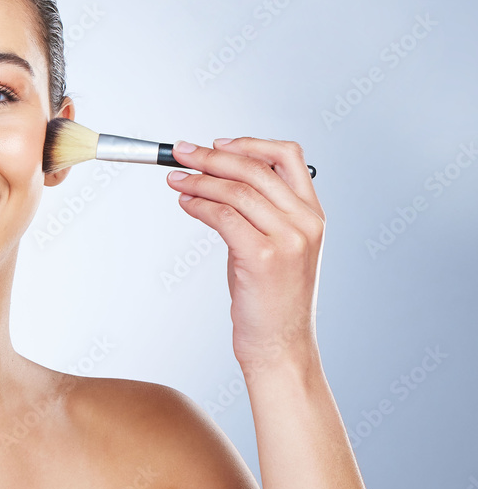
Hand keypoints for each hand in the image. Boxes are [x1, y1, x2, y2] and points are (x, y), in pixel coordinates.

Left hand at [166, 137, 325, 376]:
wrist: (280, 345)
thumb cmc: (271, 299)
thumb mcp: (274, 247)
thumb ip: (256, 214)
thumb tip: (214, 184)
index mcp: (313, 214)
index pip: (288, 156)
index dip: (249, 143)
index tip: (217, 143)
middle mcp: (306, 222)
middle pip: (254, 168)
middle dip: (211, 156)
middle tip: (181, 153)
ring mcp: (288, 239)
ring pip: (236, 190)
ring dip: (199, 180)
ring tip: (176, 179)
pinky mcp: (264, 257)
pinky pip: (224, 217)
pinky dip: (199, 205)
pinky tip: (185, 203)